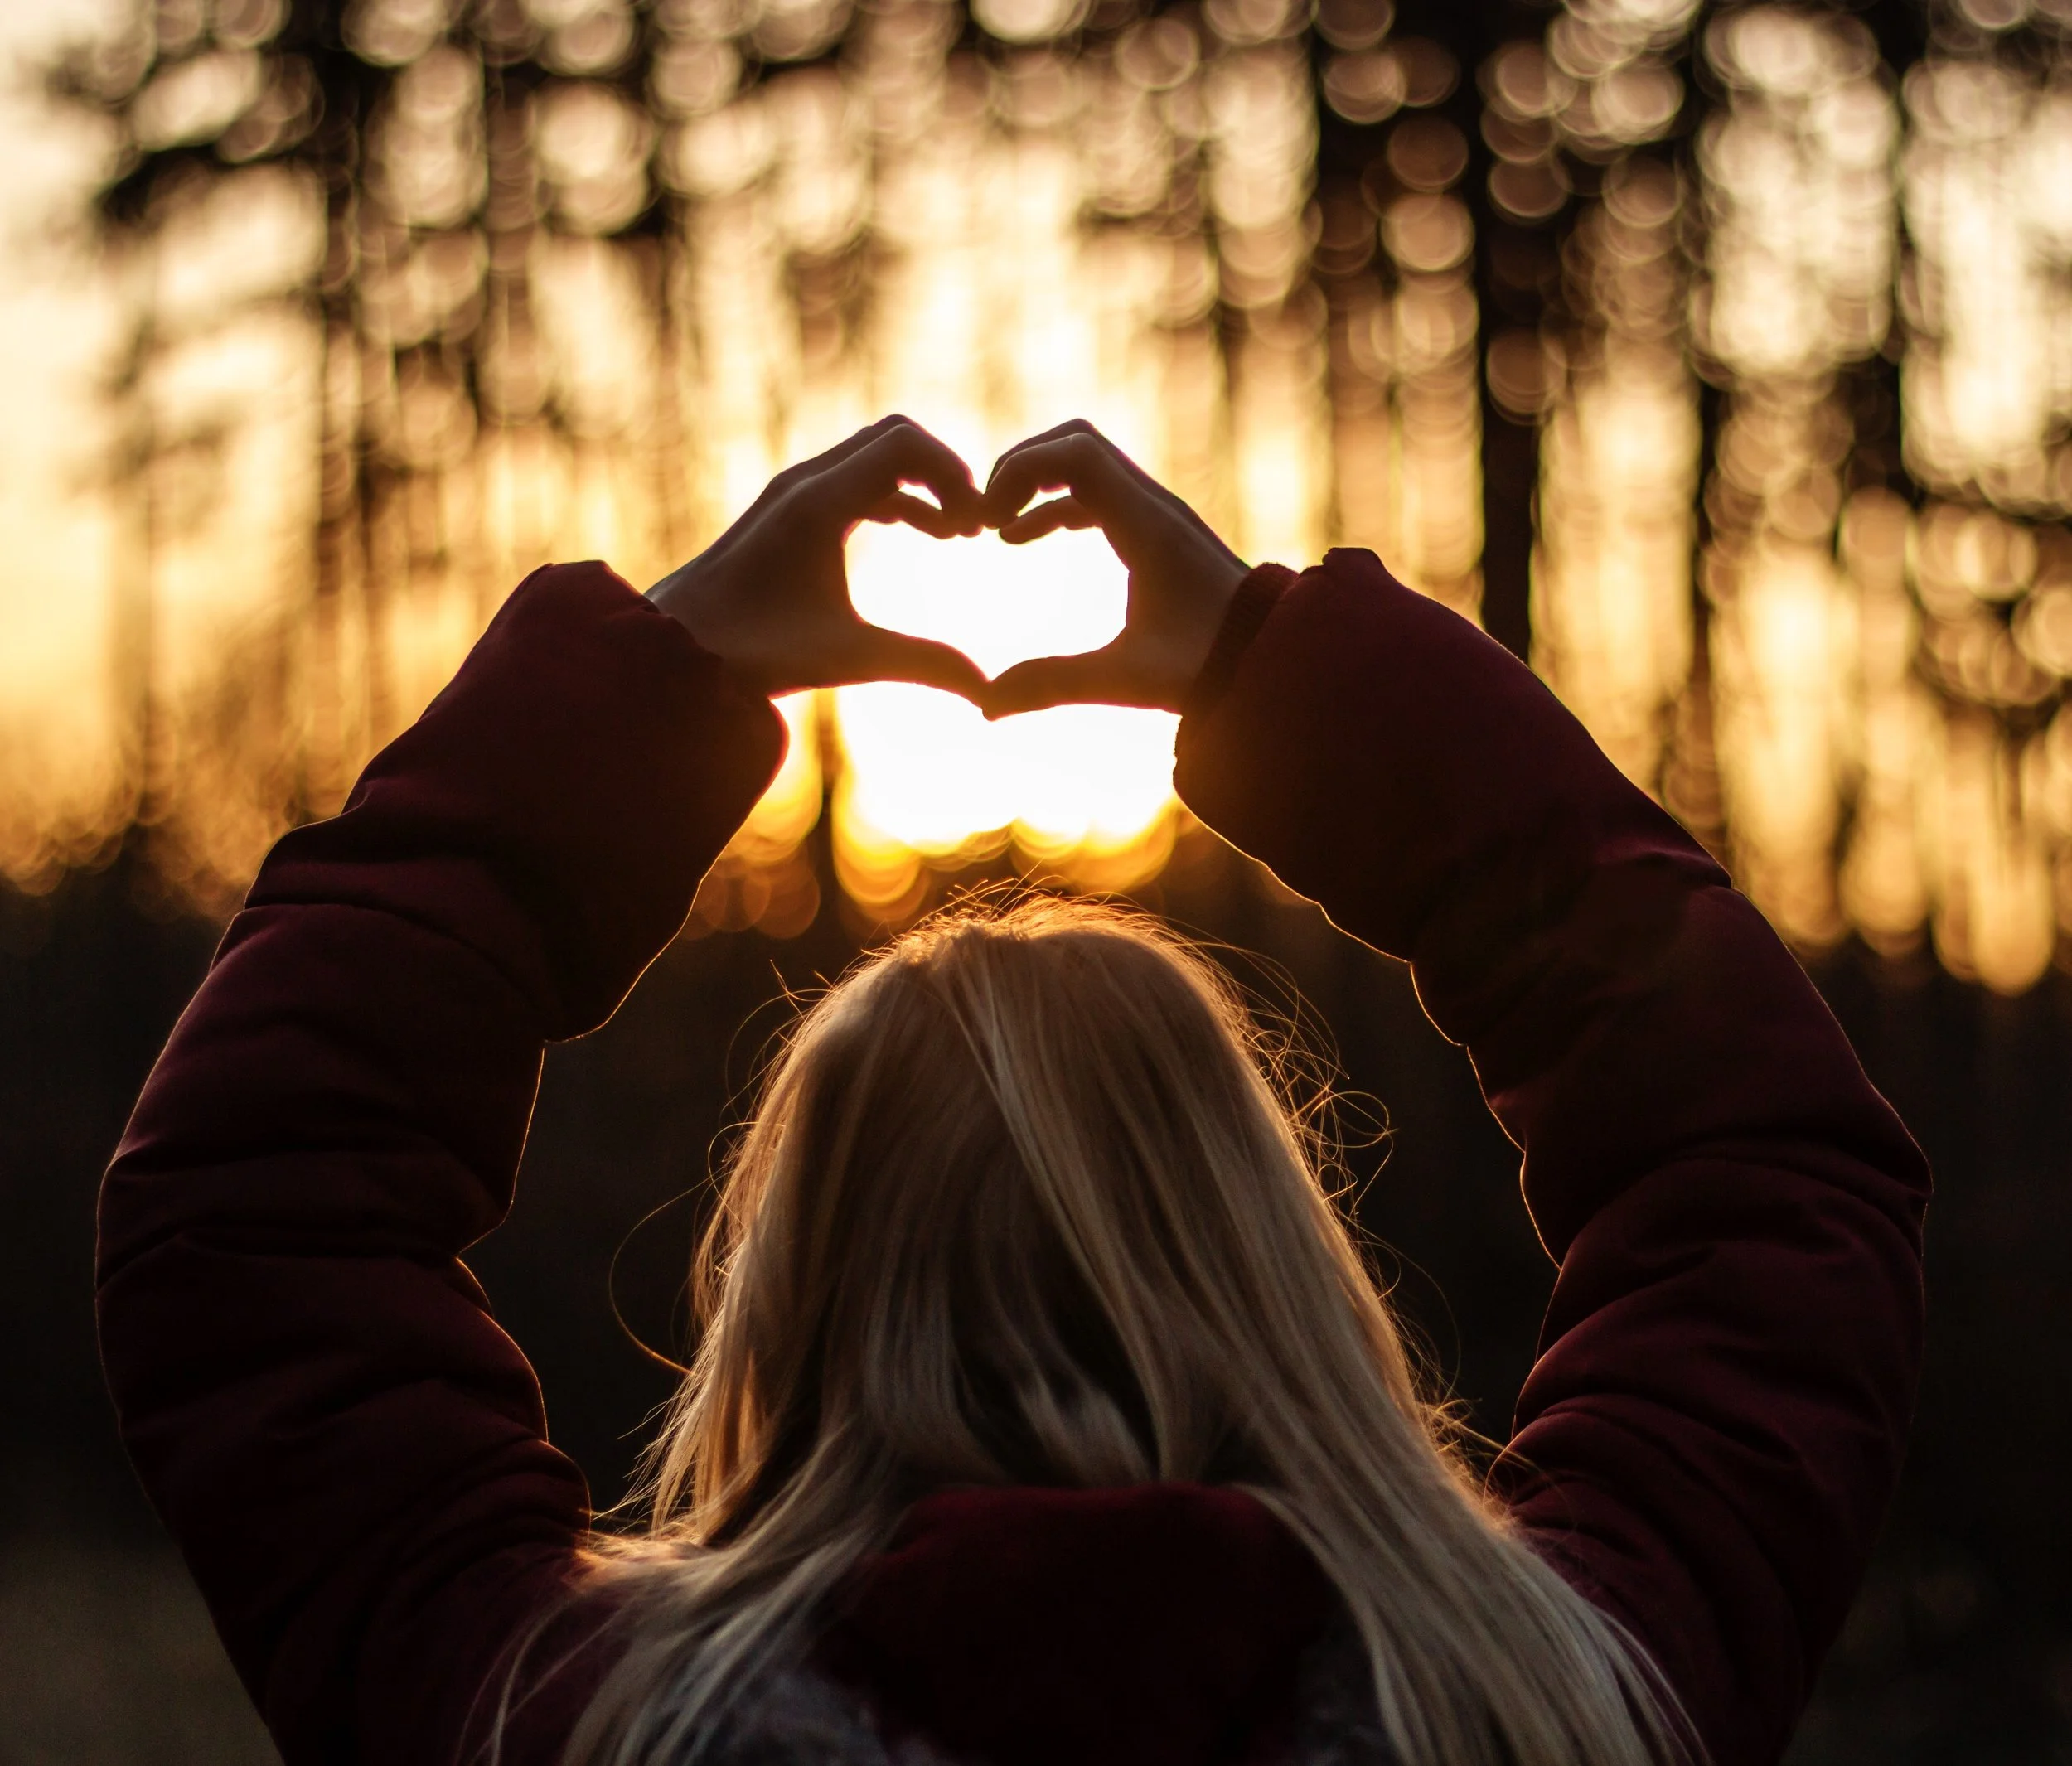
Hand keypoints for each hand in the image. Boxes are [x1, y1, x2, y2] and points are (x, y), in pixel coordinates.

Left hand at [649, 416, 987, 700]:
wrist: (669, 649)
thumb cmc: (751, 652)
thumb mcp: (846, 657)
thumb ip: (923, 666)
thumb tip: (989, 693)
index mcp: (818, 502)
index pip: (905, 443)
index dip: (955, 473)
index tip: (979, 525)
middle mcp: (804, 483)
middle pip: (894, 439)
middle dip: (944, 474)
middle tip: (974, 528)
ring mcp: (792, 493)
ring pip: (874, 458)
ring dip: (921, 486)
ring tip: (956, 536)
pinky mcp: (786, 512)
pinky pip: (854, 480)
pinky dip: (895, 496)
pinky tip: (921, 535)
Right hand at [978, 420, 1249, 717]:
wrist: (1278, 661)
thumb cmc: (1210, 668)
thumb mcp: (1127, 678)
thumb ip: (1053, 685)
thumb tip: (985, 706)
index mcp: (1147, 525)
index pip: (1075, 453)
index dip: (1020, 470)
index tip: (987, 519)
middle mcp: (1154, 505)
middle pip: (1076, 443)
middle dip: (1021, 469)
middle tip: (983, 516)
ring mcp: (1158, 514)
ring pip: (1086, 465)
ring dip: (1036, 486)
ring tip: (994, 529)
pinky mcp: (1158, 532)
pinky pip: (1097, 493)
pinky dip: (1054, 505)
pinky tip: (1022, 539)